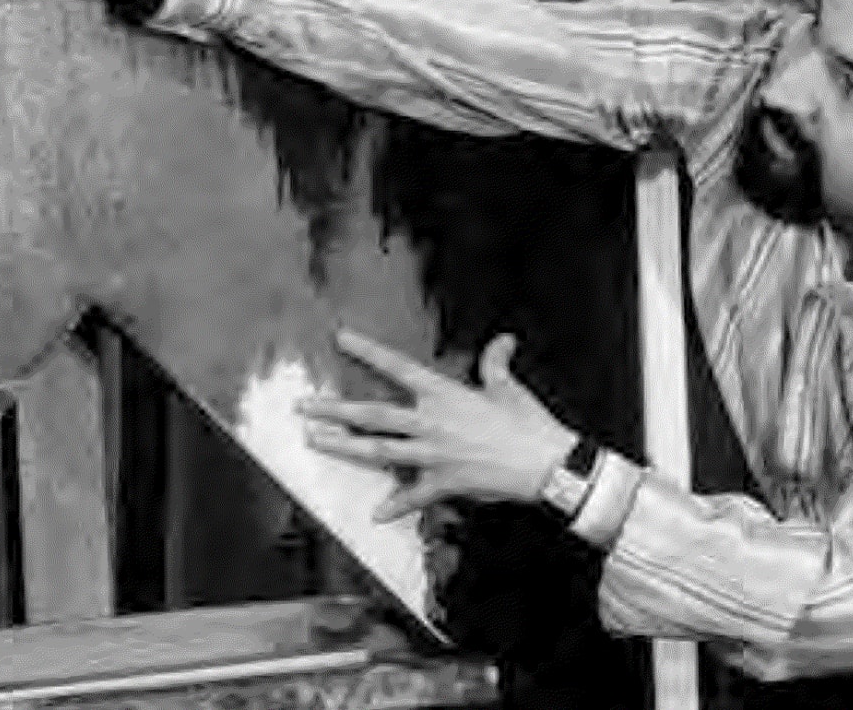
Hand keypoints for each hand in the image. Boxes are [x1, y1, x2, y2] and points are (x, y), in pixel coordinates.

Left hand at [299, 330, 577, 522]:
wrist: (548, 465)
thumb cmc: (530, 423)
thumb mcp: (509, 387)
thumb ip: (496, 361)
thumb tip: (503, 339)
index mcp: (445, 395)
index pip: (398, 368)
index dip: (367, 351)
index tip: (340, 338)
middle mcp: (432, 423)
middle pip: (373, 415)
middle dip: (334, 410)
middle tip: (304, 407)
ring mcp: (434, 456)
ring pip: (379, 452)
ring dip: (344, 448)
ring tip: (314, 443)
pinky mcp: (446, 484)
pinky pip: (414, 497)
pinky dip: (396, 506)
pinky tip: (376, 514)